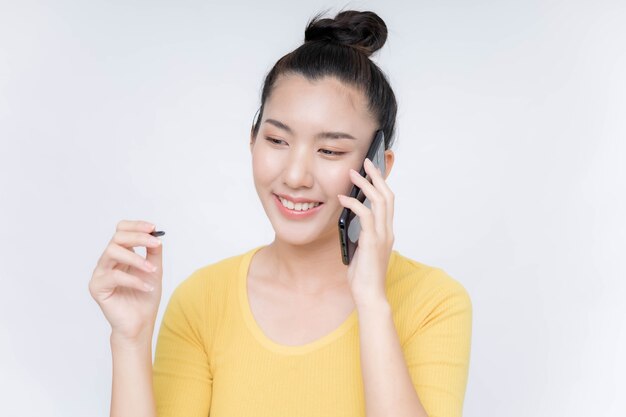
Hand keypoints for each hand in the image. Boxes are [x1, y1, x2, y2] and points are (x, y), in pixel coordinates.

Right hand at [88, 220, 162, 342]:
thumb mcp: (154, 270)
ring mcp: (100, 273)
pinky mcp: (97, 287)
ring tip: (152, 270)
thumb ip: (153, 252)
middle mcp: (107, 261)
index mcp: (120, 255)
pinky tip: (146, 287)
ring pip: (112, 252)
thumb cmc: (145, 297)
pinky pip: (114, 276)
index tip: (153, 227)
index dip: (136, 226)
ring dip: (136, 259)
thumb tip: (155, 234)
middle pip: (116, 238)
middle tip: (156, 244)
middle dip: (138, 238)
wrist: (140, 323)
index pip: (121, 231)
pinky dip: (134, 280)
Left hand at [338, 158, 394, 306]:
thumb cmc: (364, 276)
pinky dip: (354, 204)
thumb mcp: (360, 249)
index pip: (388, 201)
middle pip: (387, 195)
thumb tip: (348, 218)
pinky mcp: (372, 242)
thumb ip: (359, 234)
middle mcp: (388, 231)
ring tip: (353, 174)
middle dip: (377, 176)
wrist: (370, 295)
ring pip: (379, 201)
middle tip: (365, 162)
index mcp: (386, 232)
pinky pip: (366, 215)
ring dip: (366, 185)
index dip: (381, 183)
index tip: (371, 170)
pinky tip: (342, 198)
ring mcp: (382, 236)